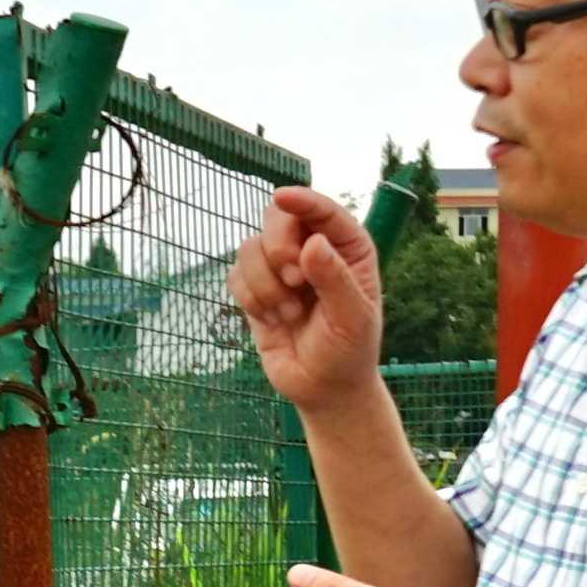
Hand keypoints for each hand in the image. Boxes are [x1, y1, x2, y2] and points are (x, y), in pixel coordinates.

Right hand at [224, 186, 386, 406]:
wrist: (324, 388)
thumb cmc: (349, 351)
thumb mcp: (352, 319)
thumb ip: (334, 279)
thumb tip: (311, 244)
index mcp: (347, 247)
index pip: (322, 211)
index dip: (301, 200)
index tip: (282, 198)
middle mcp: (312, 248)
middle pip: (276, 219)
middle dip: (277, 249)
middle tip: (294, 281)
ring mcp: (280, 267)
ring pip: (249, 248)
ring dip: (265, 285)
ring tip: (290, 314)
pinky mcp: (255, 288)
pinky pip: (235, 275)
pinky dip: (250, 299)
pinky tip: (273, 320)